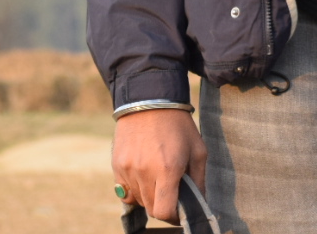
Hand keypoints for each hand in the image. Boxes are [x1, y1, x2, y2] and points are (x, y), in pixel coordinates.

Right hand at [113, 108, 206, 222]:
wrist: (150, 101)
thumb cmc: (179, 126)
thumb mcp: (198, 150)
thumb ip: (199, 180)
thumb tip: (199, 203)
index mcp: (168, 169)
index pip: (164, 211)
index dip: (174, 217)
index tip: (180, 211)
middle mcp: (145, 172)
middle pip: (151, 208)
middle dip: (164, 207)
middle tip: (173, 194)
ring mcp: (128, 170)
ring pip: (139, 201)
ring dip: (150, 197)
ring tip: (160, 178)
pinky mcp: (117, 166)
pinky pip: (125, 191)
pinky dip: (135, 191)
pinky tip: (145, 175)